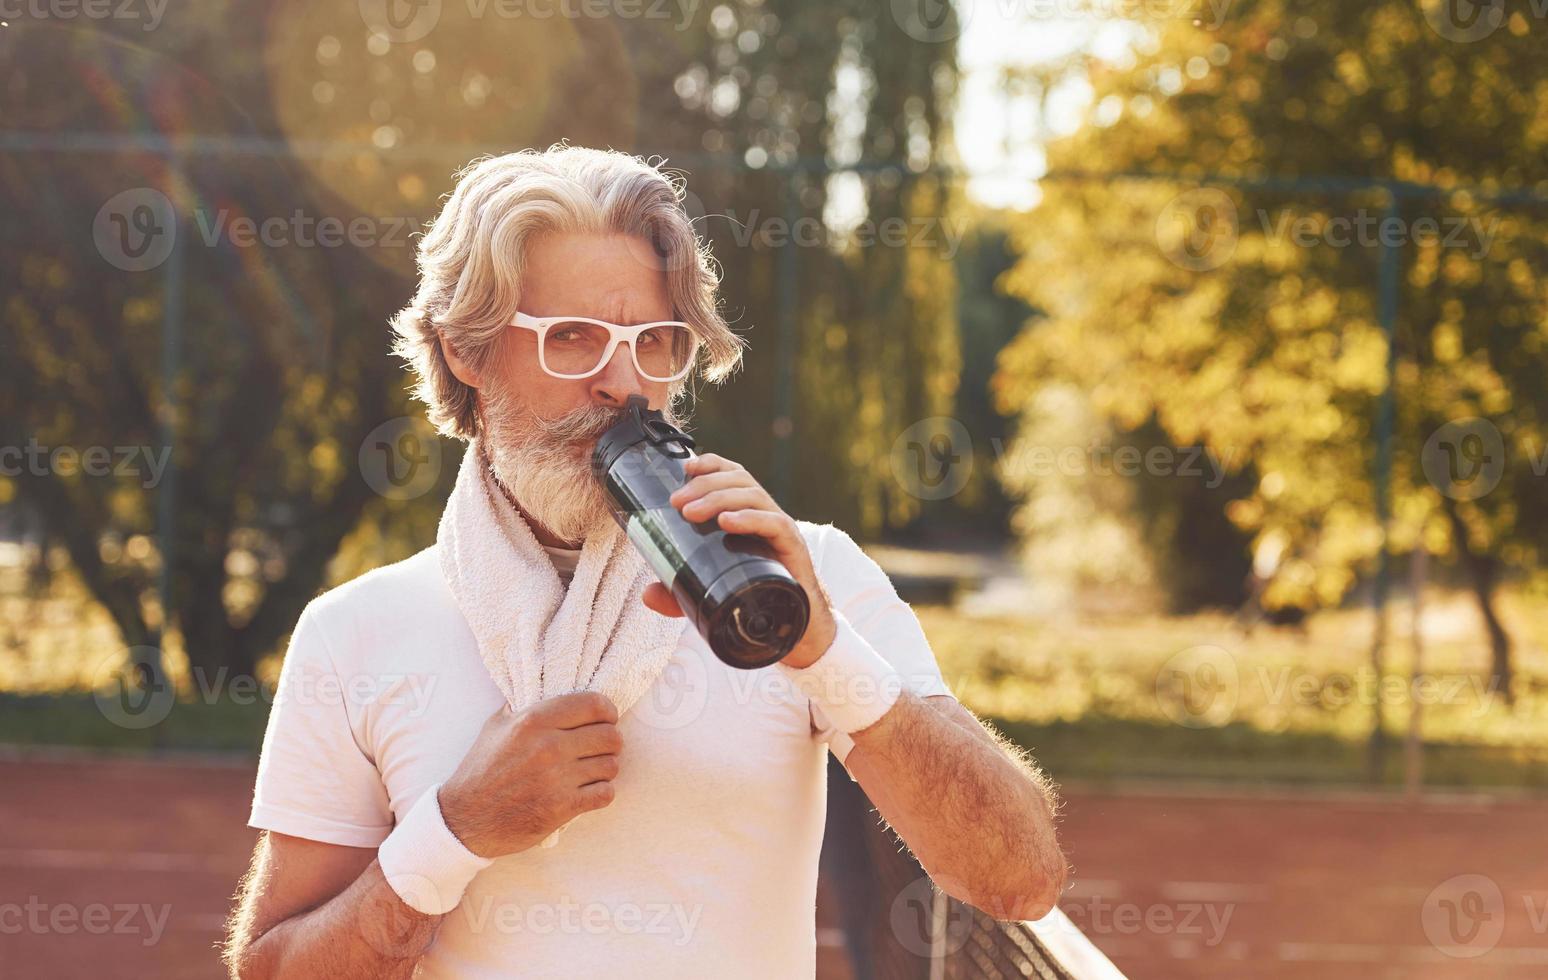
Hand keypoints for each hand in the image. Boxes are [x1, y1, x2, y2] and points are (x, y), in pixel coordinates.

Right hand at [438, 692, 621, 858]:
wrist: (465, 819)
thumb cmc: (480, 771)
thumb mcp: (495, 727)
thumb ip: (523, 707)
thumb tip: (544, 687)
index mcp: (533, 721)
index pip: (594, 705)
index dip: (607, 711)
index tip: (606, 718)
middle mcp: (549, 746)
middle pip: (609, 735)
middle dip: (610, 741)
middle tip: (601, 747)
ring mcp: (558, 778)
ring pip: (611, 765)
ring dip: (606, 768)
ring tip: (593, 770)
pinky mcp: (563, 808)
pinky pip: (606, 793)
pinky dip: (602, 792)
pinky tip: (589, 791)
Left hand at [643, 452, 837, 668]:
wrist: (794, 623)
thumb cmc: (754, 594)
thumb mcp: (709, 591)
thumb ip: (678, 592)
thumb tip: (647, 594)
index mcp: (747, 512)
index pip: (732, 474)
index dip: (711, 464)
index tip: (685, 468)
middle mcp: (764, 513)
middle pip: (738, 480)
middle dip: (705, 485)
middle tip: (677, 503)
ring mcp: (780, 528)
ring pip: (753, 495)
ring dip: (720, 498)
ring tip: (692, 513)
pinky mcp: (793, 547)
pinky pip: (774, 523)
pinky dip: (750, 518)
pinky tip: (728, 522)